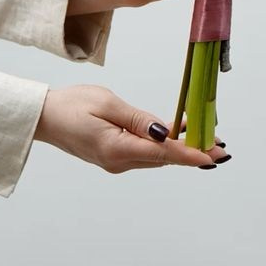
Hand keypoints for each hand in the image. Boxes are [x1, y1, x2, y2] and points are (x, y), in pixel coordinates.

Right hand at [33, 85, 228, 171]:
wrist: (44, 117)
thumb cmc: (71, 105)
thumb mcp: (107, 104)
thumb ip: (139, 119)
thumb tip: (165, 131)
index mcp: (116, 149)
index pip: (162, 153)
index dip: (190, 154)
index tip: (212, 156)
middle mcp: (119, 162)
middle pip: (163, 158)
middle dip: (192, 150)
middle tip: (221, 145)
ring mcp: (117, 161)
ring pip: (156, 156)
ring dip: (180, 147)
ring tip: (208, 136)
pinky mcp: (115, 155)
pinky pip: (145, 152)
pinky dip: (163, 144)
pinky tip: (179, 132)